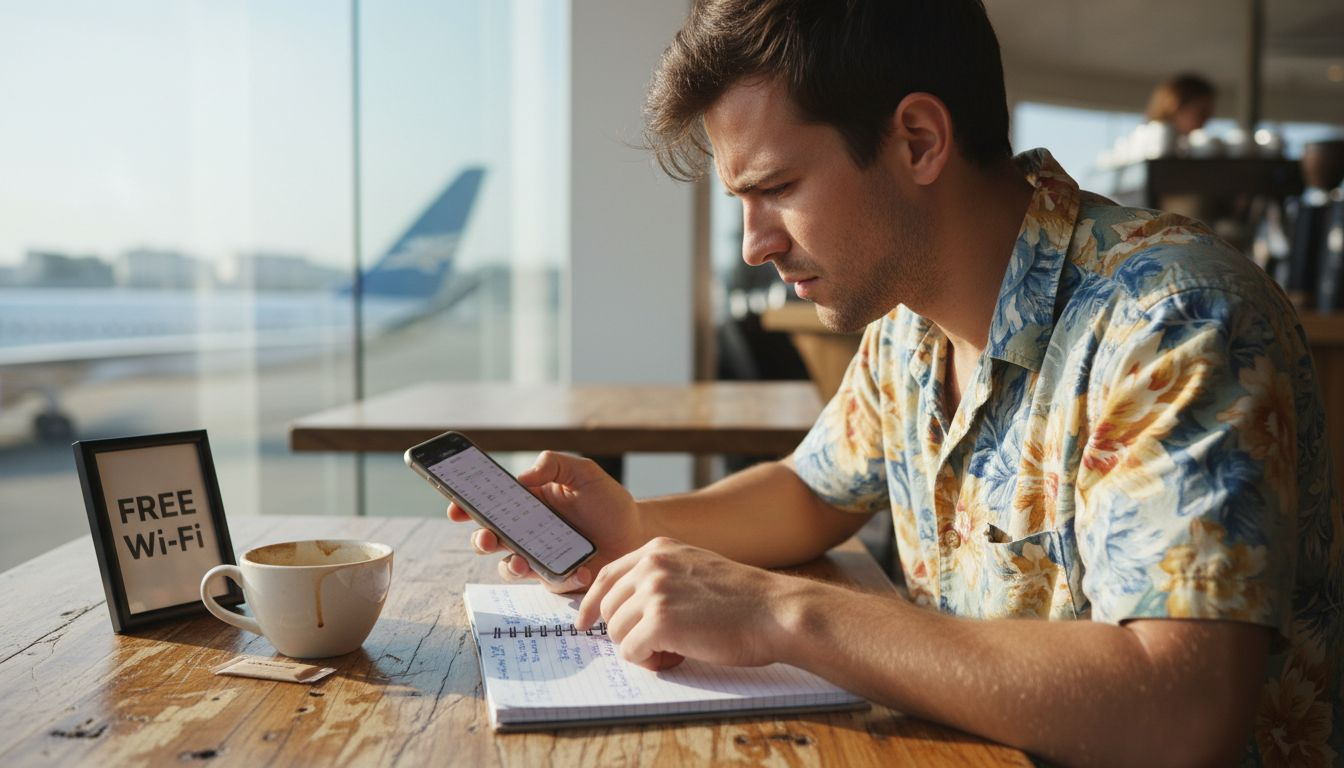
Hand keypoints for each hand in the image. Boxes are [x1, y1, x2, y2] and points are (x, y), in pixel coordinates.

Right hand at [447, 451, 649, 592]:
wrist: (638, 532)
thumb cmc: (609, 501)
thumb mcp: (584, 472)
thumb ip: (554, 464)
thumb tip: (522, 477)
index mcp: (527, 504)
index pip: (489, 505)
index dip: (466, 506)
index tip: (456, 507)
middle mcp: (527, 533)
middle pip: (491, 539)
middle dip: (481, 540)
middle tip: (487, 538)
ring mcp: (540, 558)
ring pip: (511, 567)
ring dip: (512, 565)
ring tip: (524, 561)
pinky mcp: (558, 580)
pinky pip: (549, 583)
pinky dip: (562, 578)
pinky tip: (581, 570)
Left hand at [575, 537, 787, 670]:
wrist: (775, 611)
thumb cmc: (743, 600)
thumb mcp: (695, 570)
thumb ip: (661, 578)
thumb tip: (626, 608)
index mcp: (659, 549)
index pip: (606, 575)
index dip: (590, 603)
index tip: (583, 622)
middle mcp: (651, 565)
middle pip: (607, 609)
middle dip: (626, 633)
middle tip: (660, 644)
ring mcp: (654, 591)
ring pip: (616, 633)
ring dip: (641, 649)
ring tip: (676, 648)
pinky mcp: (659, 622)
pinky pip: (631, 652)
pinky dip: (650, 662)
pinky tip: (677, 655)